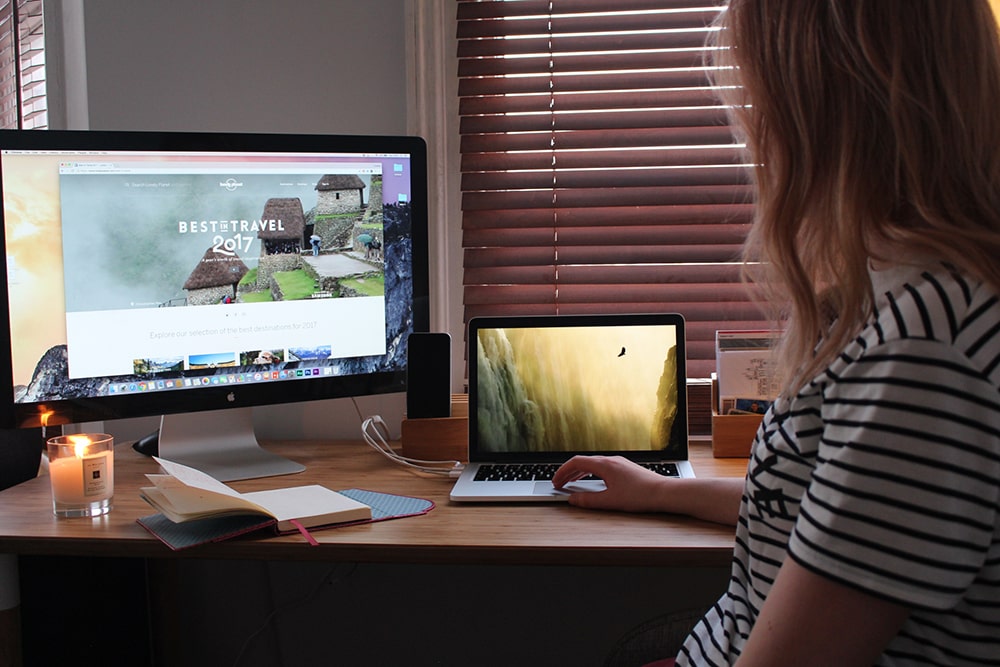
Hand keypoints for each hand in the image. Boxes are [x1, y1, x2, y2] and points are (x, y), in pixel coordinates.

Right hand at [551, 455, 672, 511]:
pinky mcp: (625, 469)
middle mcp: (611, 460)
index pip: (576, 462)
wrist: (664, 493)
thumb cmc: (640, 495)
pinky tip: (592, 483)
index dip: (562, 472)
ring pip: (593, 465)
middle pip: (583, 462)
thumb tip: (572, 499)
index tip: (555, 481)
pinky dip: (591, 474)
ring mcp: (619, 463)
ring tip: (571, 483)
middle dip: (568, 473)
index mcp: (605, 465)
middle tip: (559, 484)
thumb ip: (588, 500)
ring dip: (579, 473)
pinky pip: (602, 467)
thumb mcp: (610, 501)